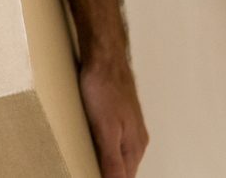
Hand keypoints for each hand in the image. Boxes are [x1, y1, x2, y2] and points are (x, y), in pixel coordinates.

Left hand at [79, 59, 148, 176]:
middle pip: (124, 168)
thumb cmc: (104, 89)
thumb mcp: (106, 129)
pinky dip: (104, 148)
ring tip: (91, 165)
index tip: (92, 175)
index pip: (126, 177)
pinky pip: (113, 140)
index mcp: (135, 146)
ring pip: (120, 155)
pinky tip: (93, 146)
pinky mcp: (119, 116)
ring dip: (107, 163)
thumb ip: (112, 159)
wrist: (105, 59)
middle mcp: (136, 138)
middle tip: (89, 171)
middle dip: (109, 174)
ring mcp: (129, 127)